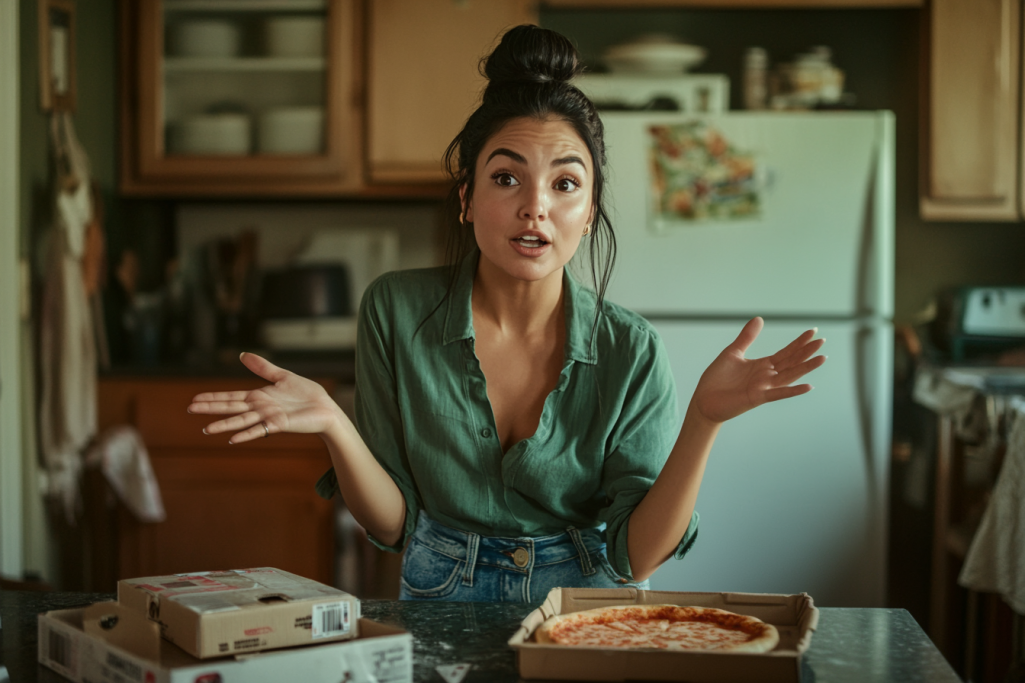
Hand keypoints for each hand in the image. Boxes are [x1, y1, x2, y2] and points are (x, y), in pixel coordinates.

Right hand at [188, 352, 343, 443]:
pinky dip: (247, 434)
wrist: (326, 408)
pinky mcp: (280, 424)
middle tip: (190, 409)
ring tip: (206, 429)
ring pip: (241, 421)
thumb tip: (242, 355)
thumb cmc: (307, 394)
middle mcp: (260, 409)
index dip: (213, 398)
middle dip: (211, 408)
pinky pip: (260, 430)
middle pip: (231, 408)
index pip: (231, 397)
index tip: (195, 398)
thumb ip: (262, 367)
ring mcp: (268, 418)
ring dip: (224, 425)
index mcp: (259, 397)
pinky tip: (233, 440)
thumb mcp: (282, 376)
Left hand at [691, 317, 825, 423]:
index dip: (799, 342)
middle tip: (823, 340)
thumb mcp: (733, 353)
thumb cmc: (717, 379)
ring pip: (790, 375)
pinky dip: (793, 390)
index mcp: (762, 365)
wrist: (704, 400)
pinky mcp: (757, 397)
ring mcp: (764, 387)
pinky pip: (778, 393)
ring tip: (822, 358)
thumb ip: (747, 337)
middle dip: (806, 351)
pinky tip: (808, 386)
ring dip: (806, 368)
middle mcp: (767, 376)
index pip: (786, 352)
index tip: (813, 331)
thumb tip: (759, 318)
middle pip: (792, 362)